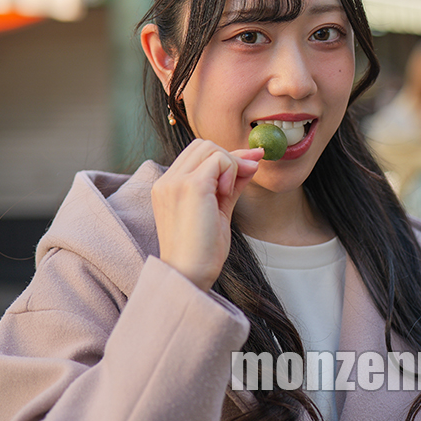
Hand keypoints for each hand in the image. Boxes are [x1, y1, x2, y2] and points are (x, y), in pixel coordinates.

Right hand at [151, 139, 262, 290]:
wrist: (190, 274)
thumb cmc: (203, 250)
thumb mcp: (219, 210)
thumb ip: (231, 183)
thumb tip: (253, 160)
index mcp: (167, 186)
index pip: (197, 154)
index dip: (225, 157)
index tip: (251, 164)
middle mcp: (167, 180)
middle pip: (204, 145)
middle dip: (229, 158)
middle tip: (242, 181)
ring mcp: (176, 181)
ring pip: (212, 148)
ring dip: (230, 165)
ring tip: (227, 195)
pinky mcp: (191, 185)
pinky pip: (220, 159)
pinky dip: (231, 171)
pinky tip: (226, 196)